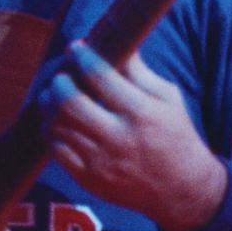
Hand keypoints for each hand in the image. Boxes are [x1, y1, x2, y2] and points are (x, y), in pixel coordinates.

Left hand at [39, 42, 227, 230]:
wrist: (182, 189)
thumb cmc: (176, 135)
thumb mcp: (168, 98)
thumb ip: (139, 71)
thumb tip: (117, 41)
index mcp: (141, 112)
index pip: (99, 76)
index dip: (82, 56)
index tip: (76, 48)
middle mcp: (119, 137)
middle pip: (69, 102)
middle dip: (58, 82)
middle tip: (61, 77)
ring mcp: (101, 161)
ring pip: (58, 126)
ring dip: (50, 106)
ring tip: (54, 97)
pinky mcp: (90, 180)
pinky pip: (56, 151)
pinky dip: (51, 132)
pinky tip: (58, 122)